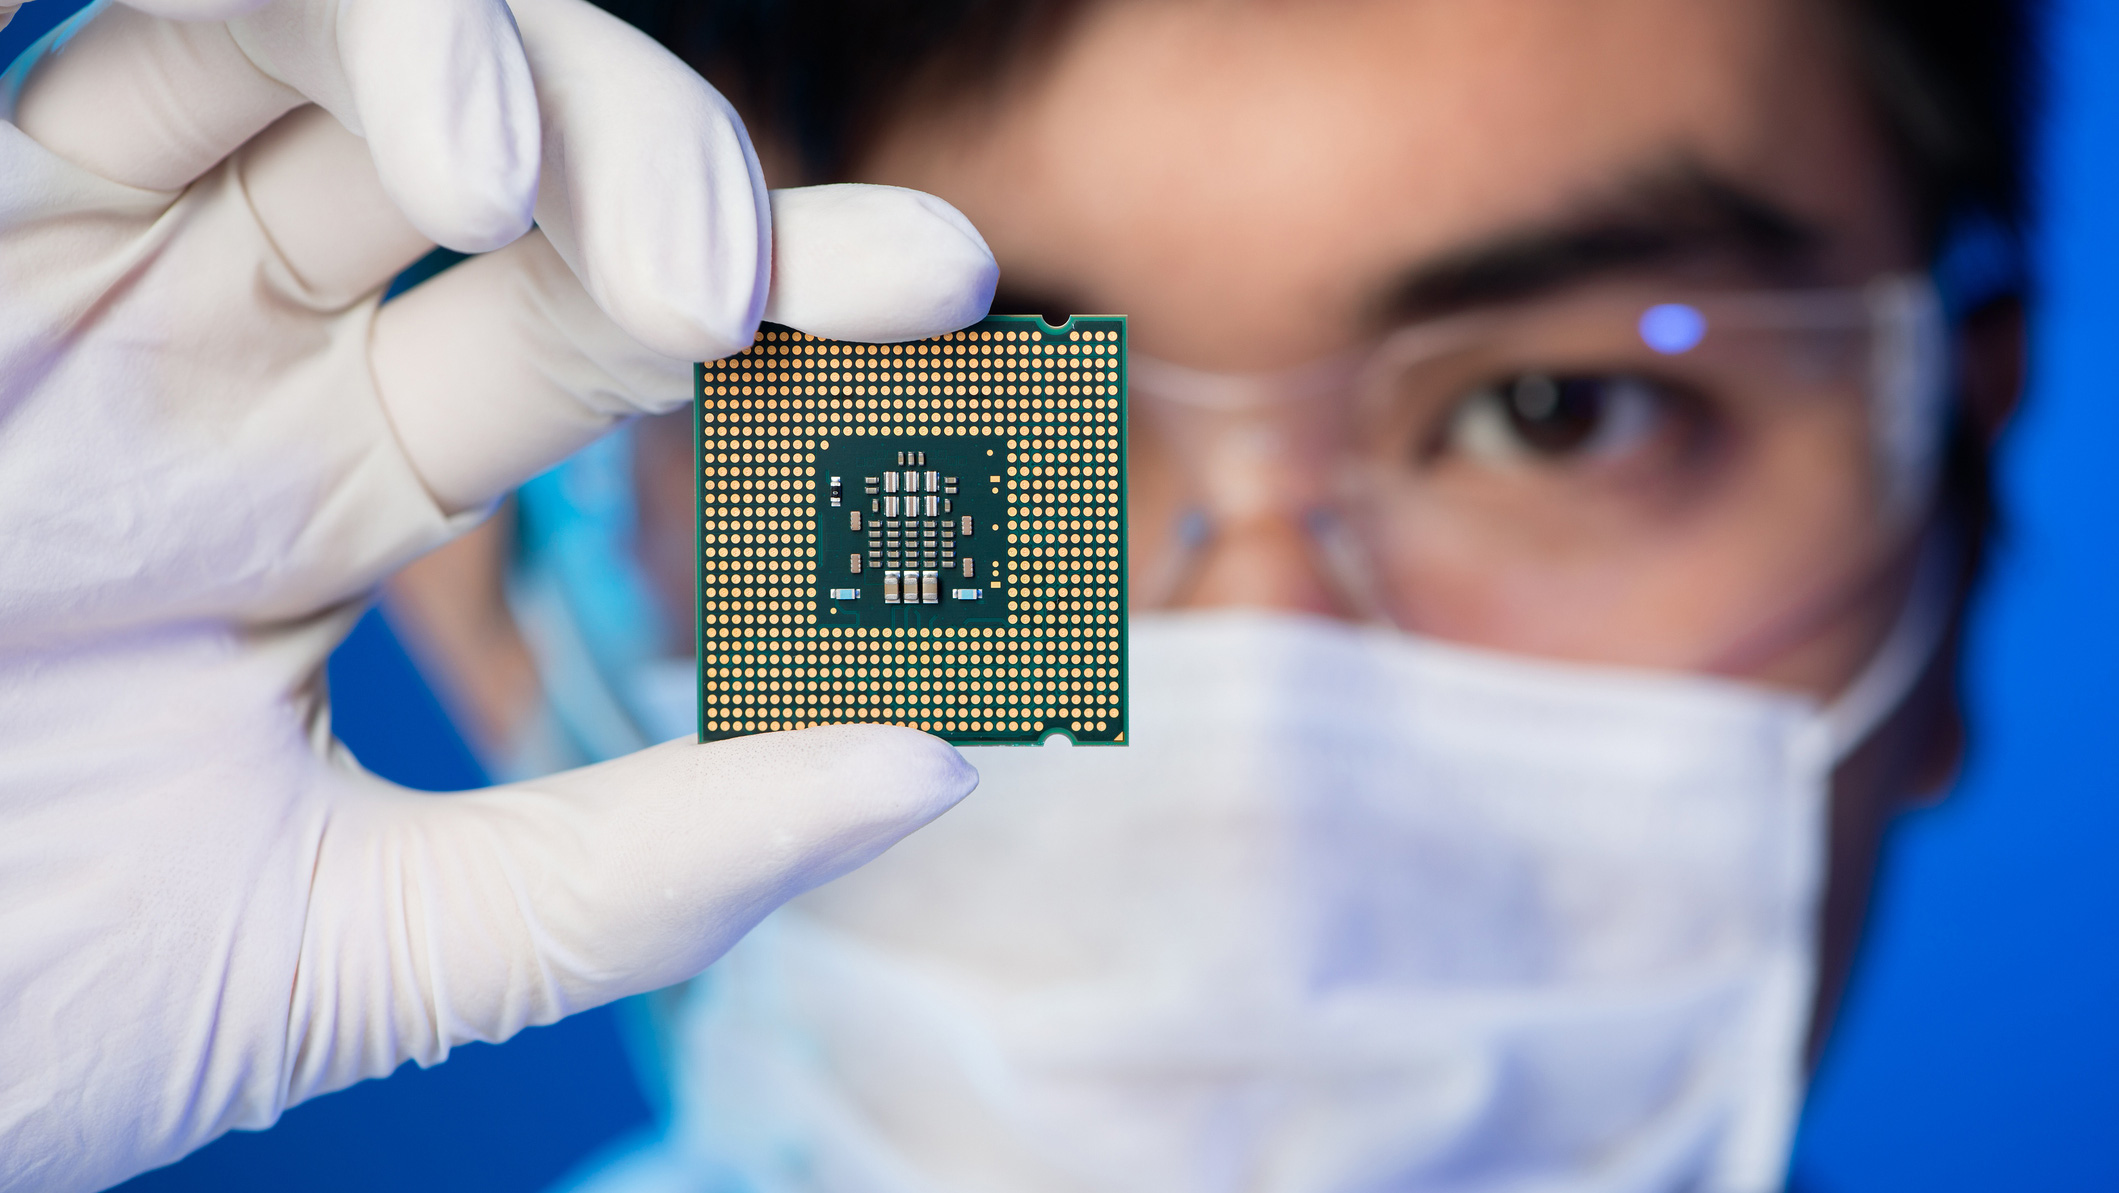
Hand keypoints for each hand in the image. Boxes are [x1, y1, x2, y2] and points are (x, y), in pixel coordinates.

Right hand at [0, 0, 992, 1187]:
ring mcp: (68, 265)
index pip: (590, 329)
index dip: (779, 296)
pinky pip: (122, 33)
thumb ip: (638, 864)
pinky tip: (446, 143)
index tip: (956, 307)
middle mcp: (212, 344)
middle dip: (675, 176)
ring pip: (326, 42)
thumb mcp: (364, 947)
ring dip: (514, 77)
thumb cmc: (5, 1000)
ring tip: (612, 242)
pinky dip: (297, 29)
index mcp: (317, 484)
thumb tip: (931, 766)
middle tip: (829, 281)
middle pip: (499, 162)